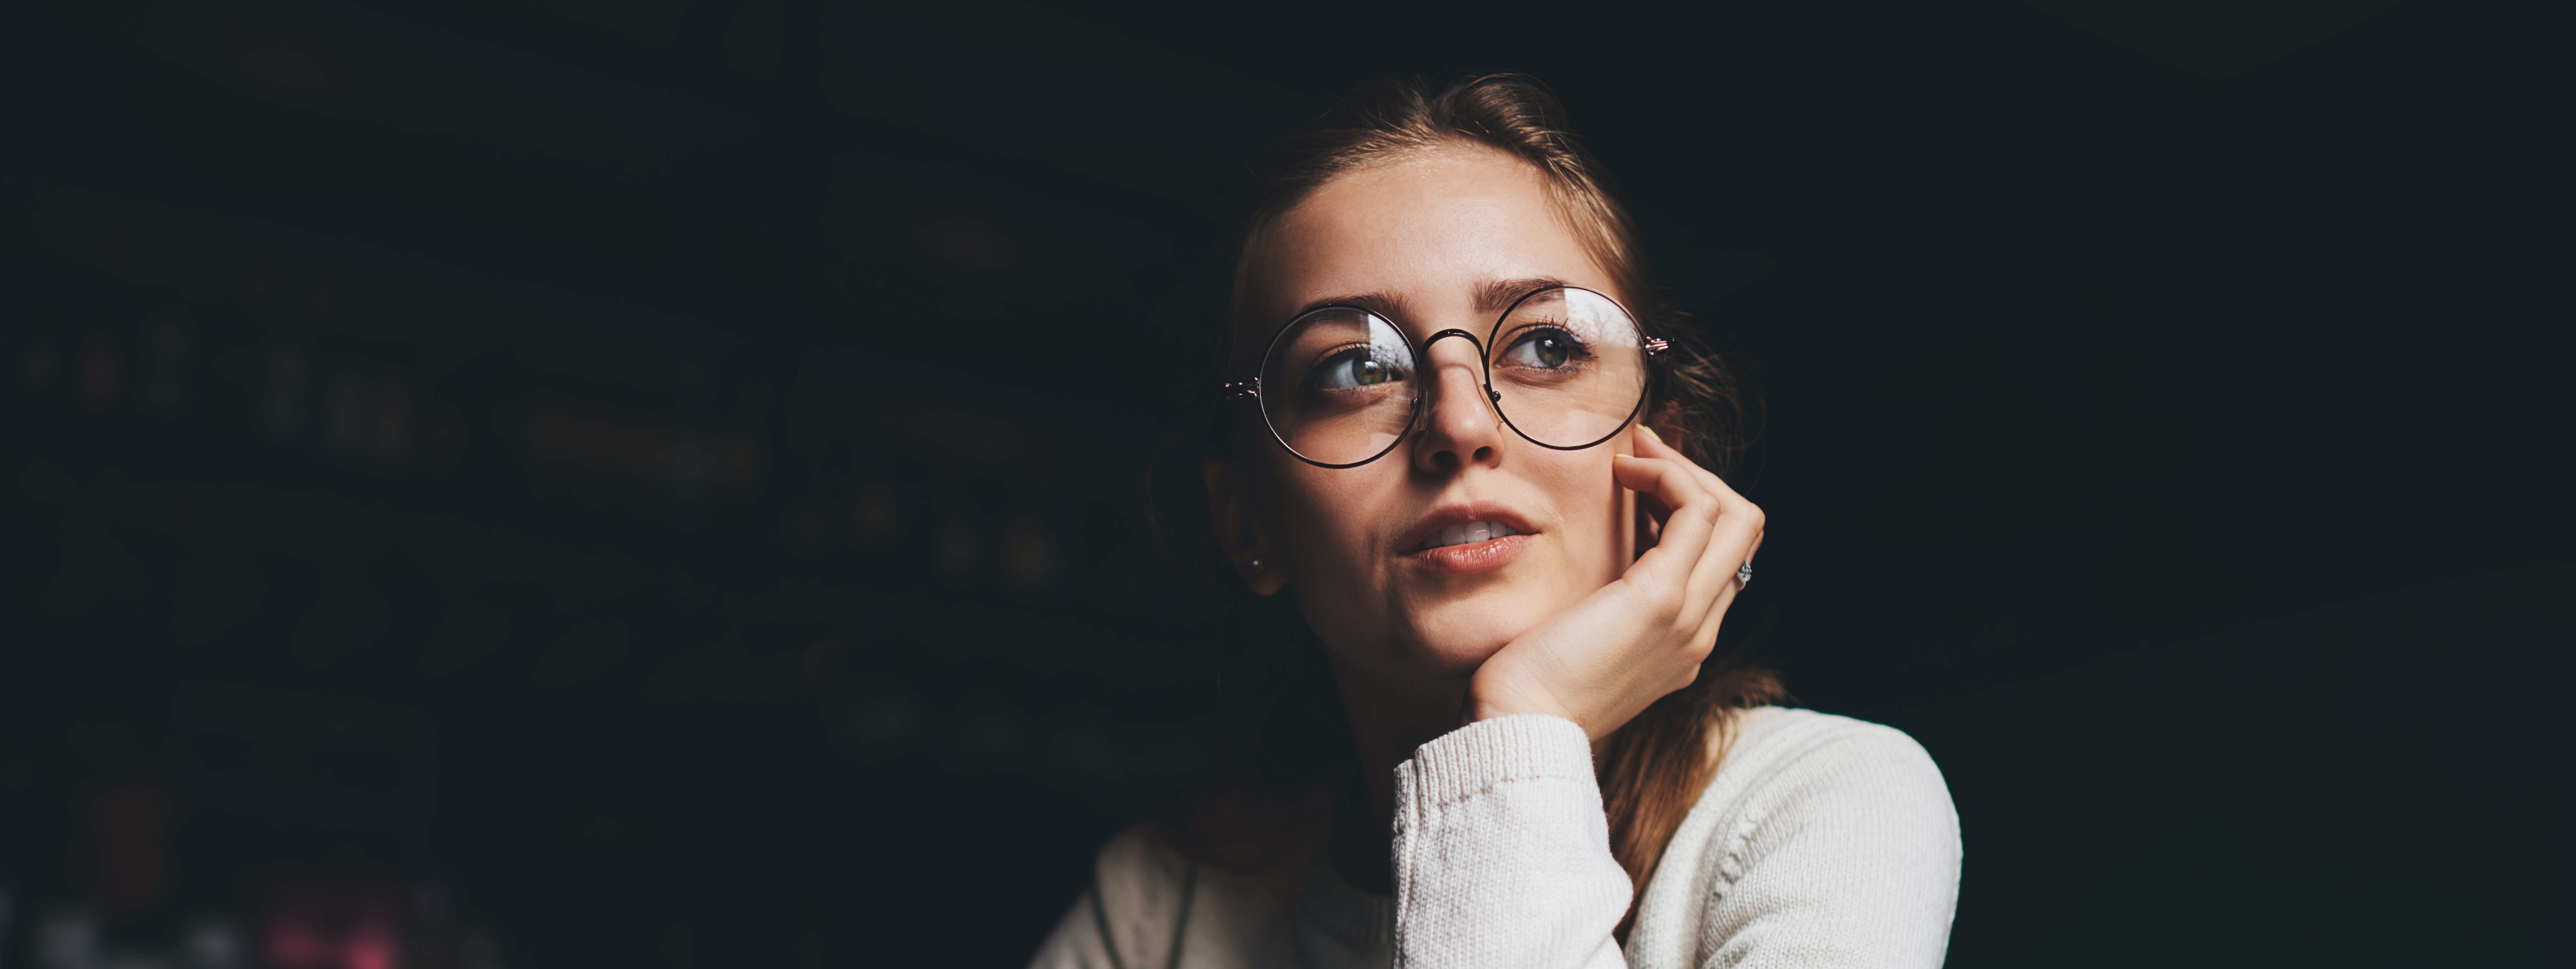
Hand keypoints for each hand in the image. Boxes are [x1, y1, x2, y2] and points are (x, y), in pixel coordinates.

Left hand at [1465, 424, 1764, 738]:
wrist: (1519, 727)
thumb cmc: (1529, 687)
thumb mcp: (1580, 641)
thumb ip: (1604, 607)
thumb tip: (1599, 557)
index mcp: (1682, 643)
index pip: (1720, 560)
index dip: (1689, 510)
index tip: (1639, 482)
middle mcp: (1699, 631)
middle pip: (1741, 533)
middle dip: (1697, 480)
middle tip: (1641, 456)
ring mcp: (1689, 616)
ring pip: (1734, 515)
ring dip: (1684, 470)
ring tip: (1632, 455)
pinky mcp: (1661, 598)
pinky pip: (1697, 512)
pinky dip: (1668, 476)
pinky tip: (1623, 472)